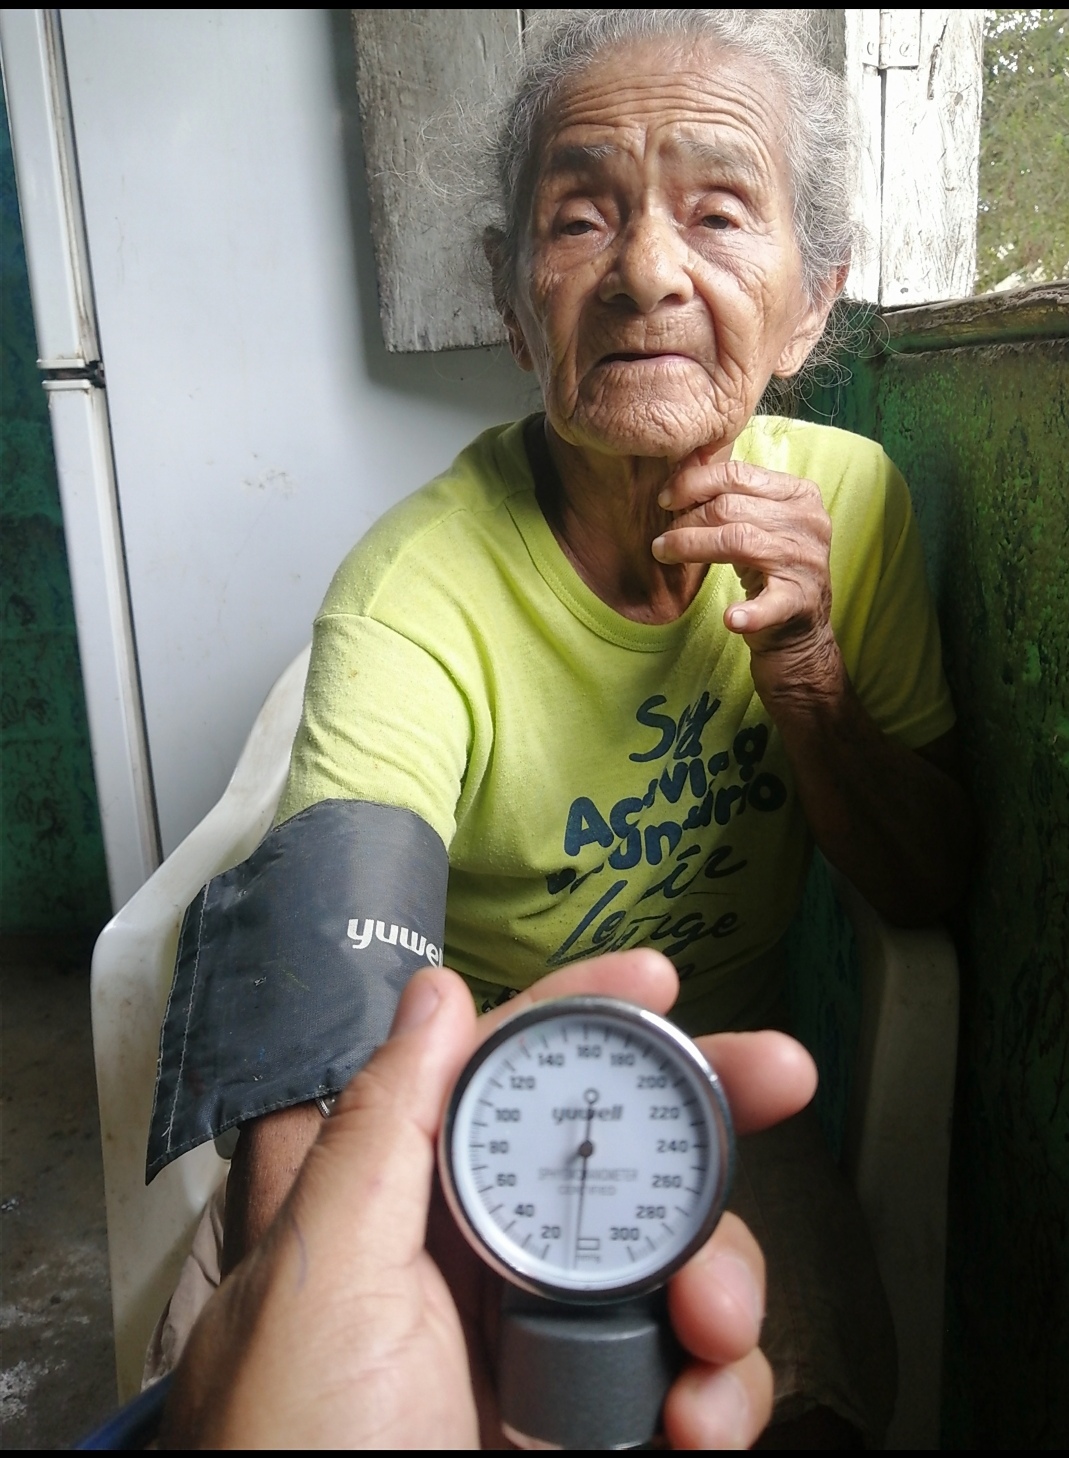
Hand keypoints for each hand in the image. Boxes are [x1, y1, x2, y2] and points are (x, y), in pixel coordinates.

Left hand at [162, 951, 815, 1449]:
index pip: (508, 1076)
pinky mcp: (609, 1434)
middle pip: (621, 1156)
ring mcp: (559, 1352)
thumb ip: (381, 1131)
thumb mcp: (319, 1277)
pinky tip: (701, 1425)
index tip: (657, 977)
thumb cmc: (293, 1448)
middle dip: (707, 1116)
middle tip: (782, 1076)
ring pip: (680, 1265)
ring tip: (713, 1322)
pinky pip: (701, 1385)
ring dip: (725, 1278)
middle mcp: (495, 1265)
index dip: (583, 1012)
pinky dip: (726, 1395)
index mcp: (416, 1208)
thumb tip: (435, 993)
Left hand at [652, 457, 838, 701]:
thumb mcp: (758, 522)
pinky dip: (749, 613)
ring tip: (664, 552)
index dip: (694, 482)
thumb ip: (731, 494)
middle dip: (687, 519)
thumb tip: (683, 462)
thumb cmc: (769, 568)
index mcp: (799, 494)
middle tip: (661, 538)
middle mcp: (808, 522)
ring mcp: (806, 562)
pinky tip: (730, 618)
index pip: (738, 474)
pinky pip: (770, 604)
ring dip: (690, 547)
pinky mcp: (800, 602)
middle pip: (731, 507)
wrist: (799, 629)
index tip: (665, 498)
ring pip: (737, 541)